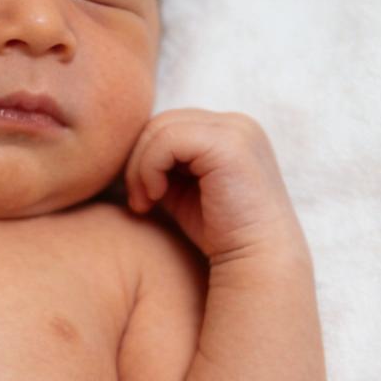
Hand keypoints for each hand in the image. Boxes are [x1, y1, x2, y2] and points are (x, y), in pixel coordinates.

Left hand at [123, 110, 300, 259]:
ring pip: (160, 128)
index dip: (145, 157)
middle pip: (162, 122)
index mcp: (227, 132)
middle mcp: (235, 124)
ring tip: (146, 201)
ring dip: (141, 167)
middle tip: (138, 201)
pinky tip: (156, 196)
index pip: (169, 125)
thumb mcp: (181, 191)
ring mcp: (235, 130)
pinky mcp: (228, 144)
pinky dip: (150, 168)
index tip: (141, 197)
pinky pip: (168, 140)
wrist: (256, 258)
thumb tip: (124, 154)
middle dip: (138, 161)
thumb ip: (161, 166)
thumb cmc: (219, 232)